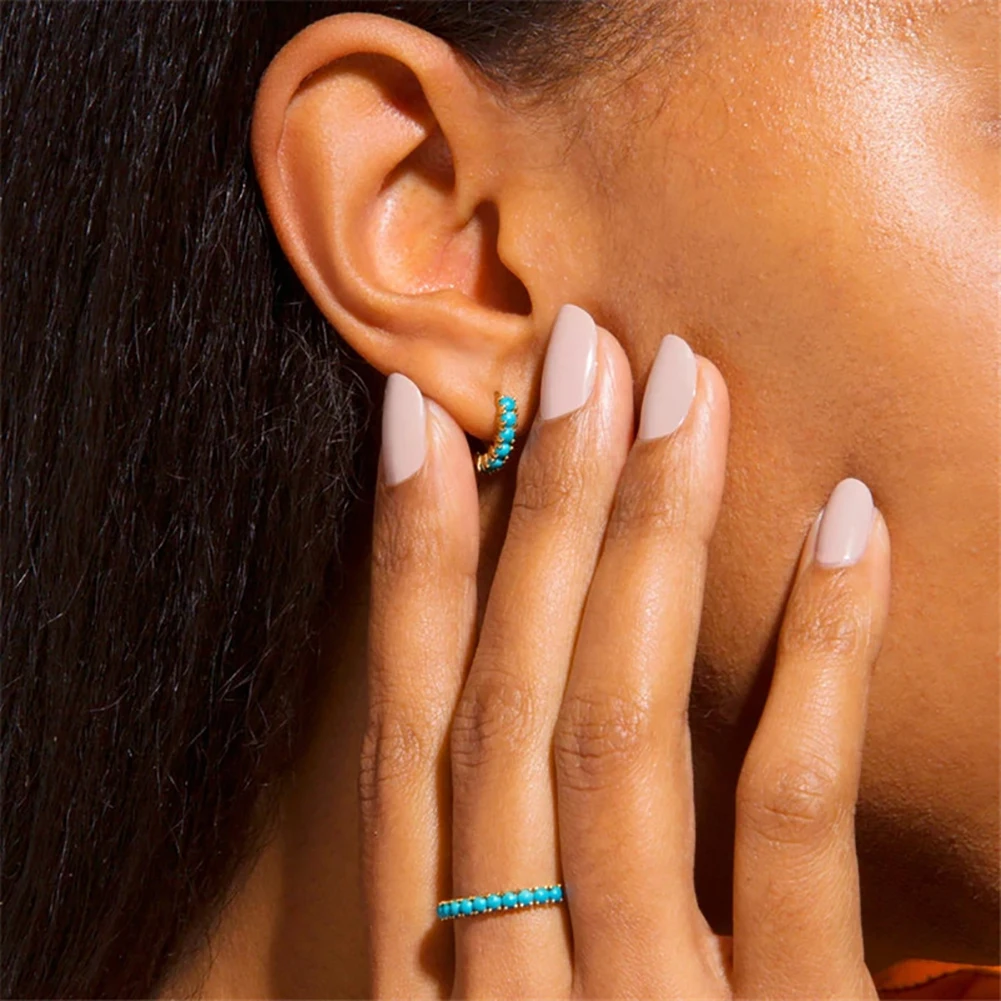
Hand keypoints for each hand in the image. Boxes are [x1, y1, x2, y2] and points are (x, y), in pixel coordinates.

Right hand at [361, 306, 890, 998]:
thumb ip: (520, 889)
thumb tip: (544, 683)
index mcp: (435, 986)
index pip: (410, 737)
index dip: (403, 569)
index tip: (419, 421)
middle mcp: (509, 991)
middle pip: (510, 704)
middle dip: (538, 511)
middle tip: (582, 348)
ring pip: (620, 736)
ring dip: (650, 541)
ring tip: (684, 389)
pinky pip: (795, 828)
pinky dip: (814, 663)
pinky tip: (845, 523)